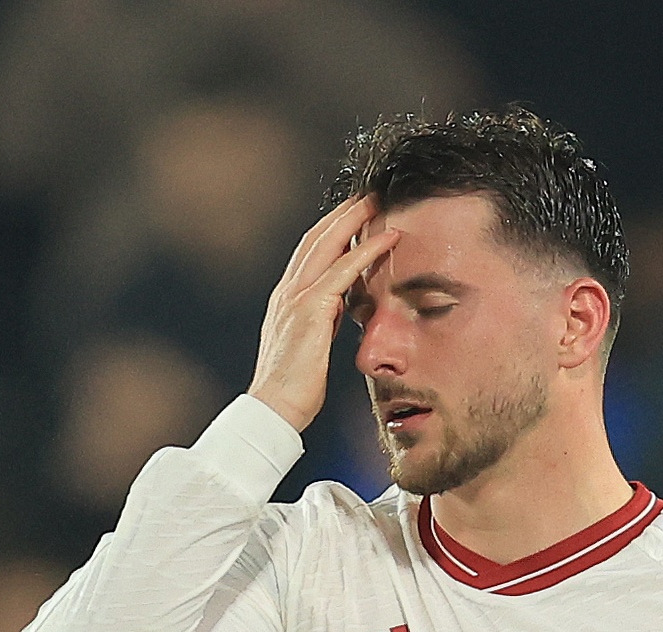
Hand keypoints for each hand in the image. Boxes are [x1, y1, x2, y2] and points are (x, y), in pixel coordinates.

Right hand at [248, 197, 398, 432]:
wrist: (275, 408)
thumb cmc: (295, 387)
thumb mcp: (311, 344)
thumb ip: (323, 321)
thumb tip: (340, 308)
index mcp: (286, 298)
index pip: (309, 252)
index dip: (331, 229)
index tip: (352, 213)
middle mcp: (288, 291)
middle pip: (316, 238)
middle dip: (343, 212)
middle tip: (368, 193)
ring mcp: (296, 297)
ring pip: (327, 244)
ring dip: (355, 218)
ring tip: (379, 201)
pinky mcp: (310, 310)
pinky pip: (343, 271)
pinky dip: (366, 251)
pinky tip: (387, 238)